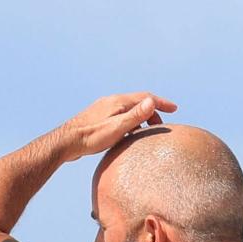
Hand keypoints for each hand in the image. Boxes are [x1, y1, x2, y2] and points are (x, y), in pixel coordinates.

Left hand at [61, 92, 176, 160]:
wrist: (67, 142)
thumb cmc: (91, 137)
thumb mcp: (117, 128)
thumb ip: (135, 116)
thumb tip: (152, 102)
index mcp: (118, 102)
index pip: (146, 97)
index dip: (162, 103)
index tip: (175, 109)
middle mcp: (111, 102)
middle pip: (138, 103)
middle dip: (153, 112)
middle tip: (160, 128)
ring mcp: (104, 109)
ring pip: (129, 110)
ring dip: (141, 119)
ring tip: (147, 134)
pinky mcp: (99, 119)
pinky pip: (121, 117)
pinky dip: (131, 123)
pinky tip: (129, 136)